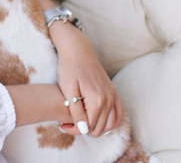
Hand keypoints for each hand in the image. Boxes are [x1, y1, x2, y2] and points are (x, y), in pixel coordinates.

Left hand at [50, 22, 121, 136]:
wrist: (78, 50)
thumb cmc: (69, 68)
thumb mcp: (68, 90)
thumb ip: (76, 111)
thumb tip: (84, 129)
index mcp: (97, 100)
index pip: (89, 127)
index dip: (74, 130)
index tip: (62, 125)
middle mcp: (109, 99)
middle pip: (100, 128)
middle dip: (84, 130)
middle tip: (68, 124)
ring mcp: (113, 95)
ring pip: (111, 124)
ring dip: (97, 128)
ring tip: (80, 122)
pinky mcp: (114, 92)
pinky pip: (118, 114)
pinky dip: (109, 122)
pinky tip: (96, 120)